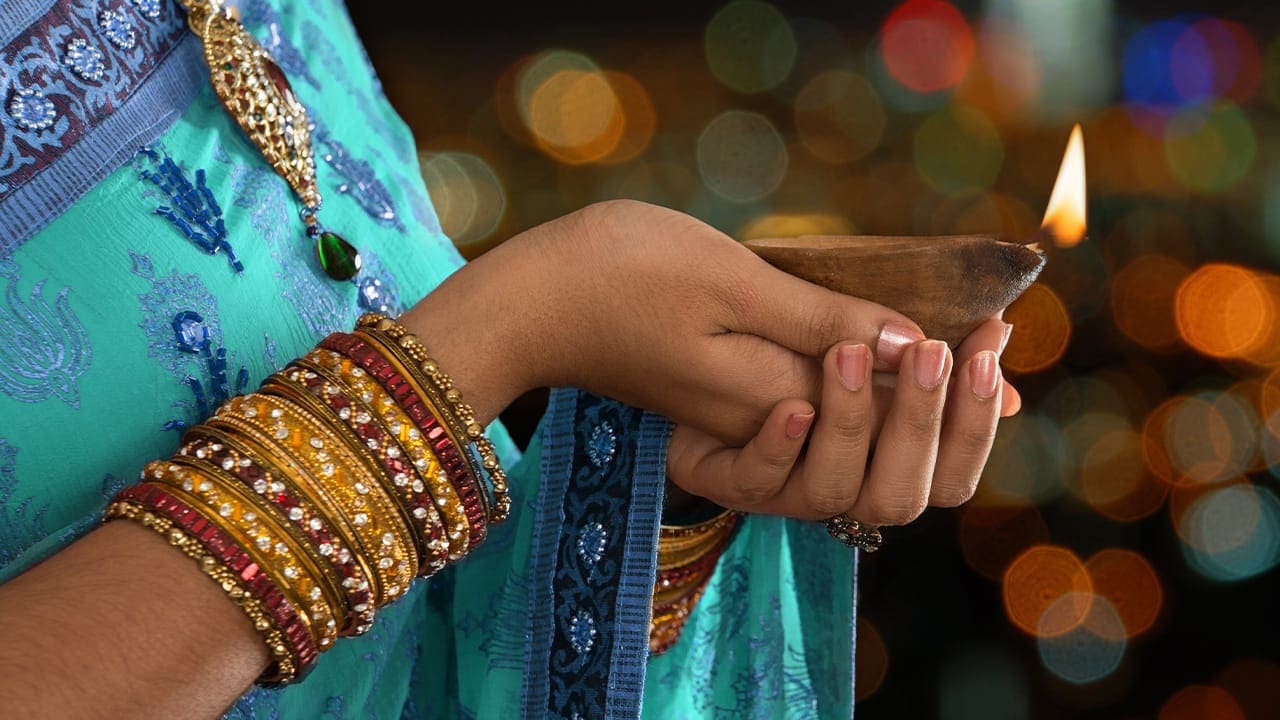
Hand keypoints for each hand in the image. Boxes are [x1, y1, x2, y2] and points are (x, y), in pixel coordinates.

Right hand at [403, 200, 934, 439]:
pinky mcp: (737, 418)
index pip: (888, 428)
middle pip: (884, 483)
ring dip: (922, 424)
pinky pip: (829, 445)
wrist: (534, 299)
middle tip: (985, 340)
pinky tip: (909, 360)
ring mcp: (749, 439)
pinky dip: (882, 417)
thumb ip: (821, 321)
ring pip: (861, 478)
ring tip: (962, 348)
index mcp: (767, 411)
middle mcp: (765, 442)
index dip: (952, 390)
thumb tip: (909, 345)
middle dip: (946, 420)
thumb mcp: (730, 282)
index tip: (992, 331)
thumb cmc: (620, 272)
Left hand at [667, 316, 1013, 524]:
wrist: (701, 352)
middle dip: (918, 425)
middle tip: (926, 352)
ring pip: (831, 490)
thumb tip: (999, 338)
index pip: (952, 481)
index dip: (973, 428)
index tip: (982, 356)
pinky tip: (791, 406)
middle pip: (900, 499)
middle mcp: (843, 491)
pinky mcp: (725, 481)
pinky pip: (755, 481)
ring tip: (850, 354)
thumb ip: (920, 349)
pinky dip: (777, 446)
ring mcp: (784, 493)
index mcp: (887, 468)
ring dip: (850, 423)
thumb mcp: (866, 337)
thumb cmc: (799, 347)